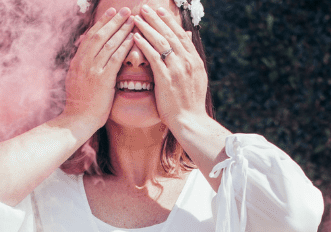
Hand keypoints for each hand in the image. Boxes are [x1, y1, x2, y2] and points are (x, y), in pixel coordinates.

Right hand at [63, 7, 135, 132]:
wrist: (77, 120)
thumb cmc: (80, 105)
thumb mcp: (76, 81)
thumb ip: (83, 67)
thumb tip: (87, 57)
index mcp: (77, 62)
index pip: (90, 37)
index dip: (102, 23)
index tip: (112, 13)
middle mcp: (83, 62)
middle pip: (99, 35)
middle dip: (113, 21)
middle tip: (125, 10)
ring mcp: (92, 70)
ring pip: (108, 43)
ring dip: (121, 29)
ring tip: (132, 19)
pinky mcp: (102, 79)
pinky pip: (115, 58)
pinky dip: (124, 46)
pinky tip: (132, 38)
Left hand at [131, 5, 209, 127]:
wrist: (190, 121)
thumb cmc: (190, 104)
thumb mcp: (196, 80)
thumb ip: (190, 63)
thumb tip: (187, 50)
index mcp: (195, 61)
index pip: (181, 35)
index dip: (169, 22)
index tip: (159, 12)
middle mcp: (187, 62)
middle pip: (170, 34)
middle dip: (156, 19)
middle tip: (145, 7)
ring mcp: (177, 69)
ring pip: (161, 42)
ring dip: (147, 28)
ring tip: (136, 17)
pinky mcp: (166, 79)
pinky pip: (153, 57)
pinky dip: (144, 45)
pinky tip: (135, 36)